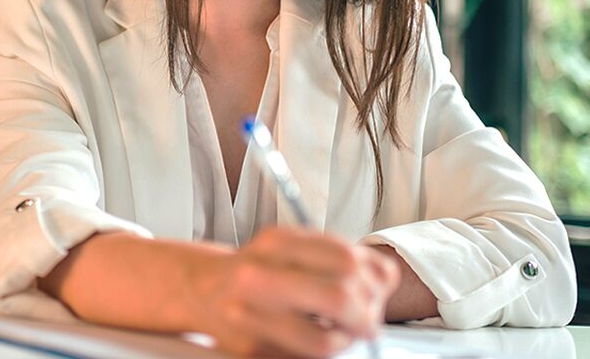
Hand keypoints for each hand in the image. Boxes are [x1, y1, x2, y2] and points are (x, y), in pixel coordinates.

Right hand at [189, 227, 399, 356]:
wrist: (203, 290)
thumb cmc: (258, 271)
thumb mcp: (291, 248)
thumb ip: (335, 256)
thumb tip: (385, 279)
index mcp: (275, 242)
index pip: (347, 258)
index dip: (375, 281)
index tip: (378, 292)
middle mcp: (257, 273)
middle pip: (340, 296)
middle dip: (366, 316)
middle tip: (368, 323)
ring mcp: (249, 314)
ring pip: (326, 340)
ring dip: (346, 342)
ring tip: (342, 333)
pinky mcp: (249, 348)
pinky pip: (307, 358)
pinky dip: (325, 352)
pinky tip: (320, 339)